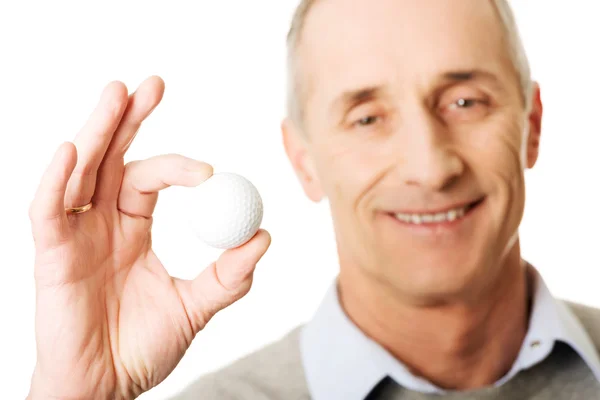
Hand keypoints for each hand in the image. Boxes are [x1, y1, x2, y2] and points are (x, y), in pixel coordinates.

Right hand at [27, 76, 270, 399]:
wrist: (107, 389)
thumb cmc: (142, 348)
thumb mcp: (195, 307)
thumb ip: (229, 276)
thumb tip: (264, 237)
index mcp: (132, 229)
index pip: (150, 178)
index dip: (177, 165)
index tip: (210, 172)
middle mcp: (101, 223)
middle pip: (112, 159)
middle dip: (129, 120)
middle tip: (154, 84)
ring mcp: (74, 236)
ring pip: (81, 172)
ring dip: (97, 131)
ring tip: (117, 92)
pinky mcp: (50, 256)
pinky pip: (47, 211)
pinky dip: (55, 180)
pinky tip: (72, 149)